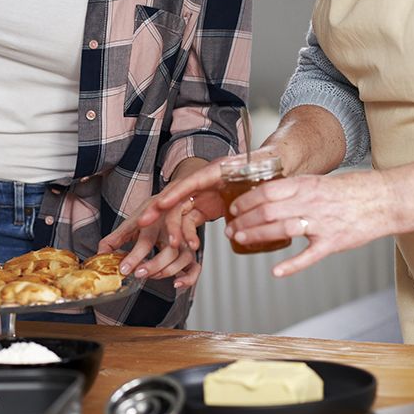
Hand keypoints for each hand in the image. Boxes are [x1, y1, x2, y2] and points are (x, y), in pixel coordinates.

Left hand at [98, 197, 209, 288]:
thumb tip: (99, 253)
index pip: (145, 240)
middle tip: (140, 274)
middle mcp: (172, 230)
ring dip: (170, 269)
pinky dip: (189, 276)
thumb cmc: (153, 212)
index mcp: (155, 222)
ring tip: (154, 276)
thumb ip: (115, 238)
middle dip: (154, 264)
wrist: (179, 197)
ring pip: (182, 257)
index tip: (124, 269)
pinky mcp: (192, 249)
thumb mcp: (132, 222)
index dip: (134, 256)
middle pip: (168, 249)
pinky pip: (195, 265)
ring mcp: (184, 239)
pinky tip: (178, 284)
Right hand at [135, 148, 280, 230]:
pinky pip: (191, 222)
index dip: (176, 192)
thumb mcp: (257, 173)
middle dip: (160, 211)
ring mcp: (203, 195)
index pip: (192, 180)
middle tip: (145, 223)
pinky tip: (190, 246)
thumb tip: (242, 209)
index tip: (161, 203)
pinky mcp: (205, 208)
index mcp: (216, 170)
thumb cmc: (261, 166)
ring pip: (181, 212)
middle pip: (178, 196)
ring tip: (174, 244)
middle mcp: (205, 182)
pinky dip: (189, 235)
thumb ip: (250, 189)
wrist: (269, 167)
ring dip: (175, 229)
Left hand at [225, 171, 395, 276]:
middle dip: (244, 220)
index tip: (235, 208)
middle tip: (231, 228)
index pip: (267, 191)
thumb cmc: (356, 190)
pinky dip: (291, 266)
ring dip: (257, 235)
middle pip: (268, 210)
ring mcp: (322, 223)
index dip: (246, 201)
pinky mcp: (333, 242)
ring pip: (281, 229)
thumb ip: (299, 190)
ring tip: (241, 239)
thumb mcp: (323, 182)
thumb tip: (272, 196)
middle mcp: (311, 202)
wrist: (386, 199)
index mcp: (308, 186)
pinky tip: (277, 272)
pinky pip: (309, 256)